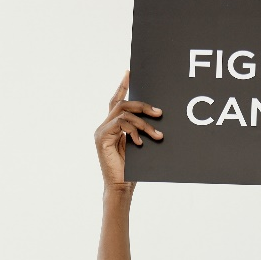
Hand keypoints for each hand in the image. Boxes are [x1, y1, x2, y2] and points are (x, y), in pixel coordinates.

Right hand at [94, 71, 163, 189]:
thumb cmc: (132, 170)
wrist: (121, 187)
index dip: (123, 85)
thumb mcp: (139, 145)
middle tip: (159, 112)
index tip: (130, 72)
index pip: (117, 100)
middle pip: (122, 104)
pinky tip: (141, 143)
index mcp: (113, 126)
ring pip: (124, 113)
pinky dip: (133, 131)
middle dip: (143, 105)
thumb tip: (156, 116)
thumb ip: (140, 131)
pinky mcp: (102, 138)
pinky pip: (120, 124)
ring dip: (144, 123)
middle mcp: (105, 126)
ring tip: (157, 135)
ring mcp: (102, 131)